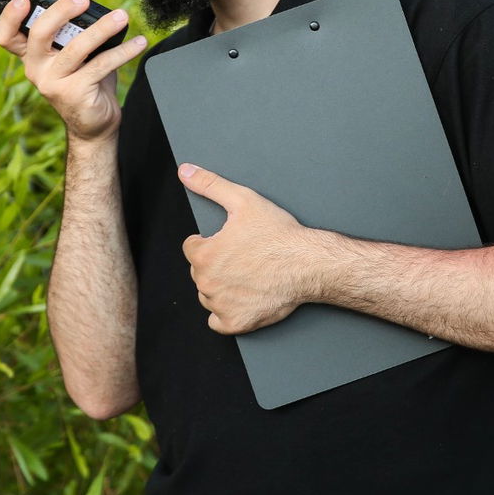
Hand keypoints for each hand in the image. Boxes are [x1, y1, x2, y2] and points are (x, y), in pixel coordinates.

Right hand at [0, 0, 147, 140]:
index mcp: (30, 56)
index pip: (6, 36)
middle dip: (60, 11)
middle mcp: (35, 69)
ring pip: (76, 48)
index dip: (9, 16)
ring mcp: (52, 83)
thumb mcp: (74, 54)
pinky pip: (101, 65)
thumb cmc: (85, 80)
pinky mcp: (74, 93)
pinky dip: (123, 52)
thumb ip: (74, 31)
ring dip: (102, 29)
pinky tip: (138, 43)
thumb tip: (91, 3)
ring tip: (121, 17)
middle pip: (39, 34)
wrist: (94, 124)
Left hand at [178, 164, 319, 334]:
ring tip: (246, 275)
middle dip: (216, 264)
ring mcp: (221, 305)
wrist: (308, 263)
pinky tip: (243, 298)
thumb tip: (185, 171)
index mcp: (204, 254)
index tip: (230, 242)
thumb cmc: (278, 234)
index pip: (192, 248)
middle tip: (242, 257)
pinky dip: (227, 313)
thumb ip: (209, 184)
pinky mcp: (236, 323)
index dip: (210, 242)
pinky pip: (218, 321)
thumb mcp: (242, 200)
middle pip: (199, 272)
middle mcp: (207, 282)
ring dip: (220, 288)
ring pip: (208, 296)